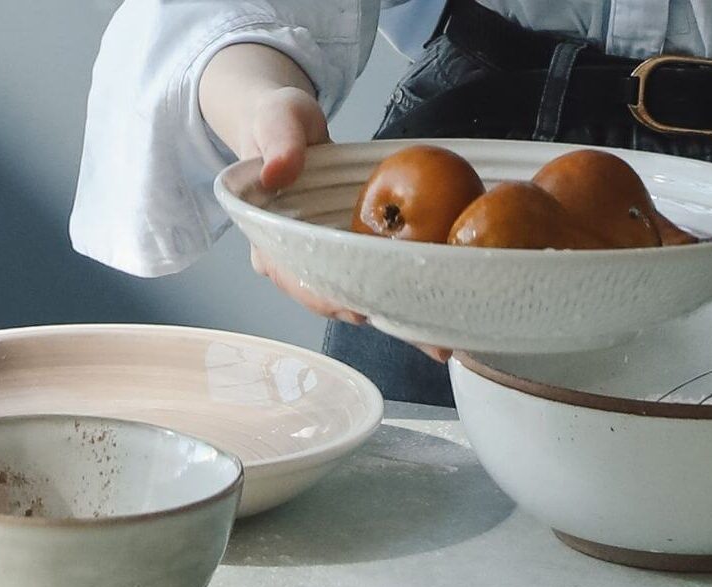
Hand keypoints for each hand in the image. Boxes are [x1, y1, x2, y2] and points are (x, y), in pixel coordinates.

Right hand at [200, 46, 451, 363]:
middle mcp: (294, 263)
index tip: (363, 309)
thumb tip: (278, 173)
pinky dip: (404, 294)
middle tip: (428, 340)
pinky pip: (374, 278)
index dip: (328, 297)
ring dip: (398, 318)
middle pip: (334, 299)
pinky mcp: (348, 255)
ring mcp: (323, 262)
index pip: (296, 278)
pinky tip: (441, 313)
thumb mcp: (276, 122)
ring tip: (443, 339)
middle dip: (381, 320)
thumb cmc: (277, 123)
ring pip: (358, 297)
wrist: (286, 127)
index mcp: (269, 241)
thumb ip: (279, 144)